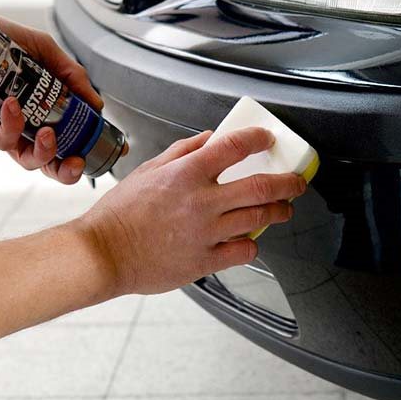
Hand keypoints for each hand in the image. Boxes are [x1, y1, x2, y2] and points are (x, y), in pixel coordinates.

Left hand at [0, 14, 103, 184]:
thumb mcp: (40, 46)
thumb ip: (71, 72)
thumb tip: (96, 100)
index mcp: (45, 106)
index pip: (74, 134)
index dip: (93, 145)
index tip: (115, 148)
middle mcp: (28, 123)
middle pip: (55, 161)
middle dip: (70, 168)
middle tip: (77, 159)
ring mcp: (6, 130)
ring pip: (32, 160)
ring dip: (46, 152)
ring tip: (48, 132)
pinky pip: (4, 141)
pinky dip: (14, 126)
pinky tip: (13, 106)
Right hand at [78, 127, 306, 295]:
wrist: (104, 254)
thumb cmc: (121, 214)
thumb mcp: (148, 170)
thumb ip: (182, 152)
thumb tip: (209, 138)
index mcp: (186, 174)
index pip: (235, 146)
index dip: (258, 139)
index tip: (267, 139)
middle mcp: (202, 201)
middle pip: (262, 187)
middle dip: (288, 183)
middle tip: (296, 183)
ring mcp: (206, 233)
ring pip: (259, 219)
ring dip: (279, 212)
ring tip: (284, 210)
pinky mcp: (205, 260)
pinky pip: (243, 251)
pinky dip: (253, 245)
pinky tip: (250, 241)